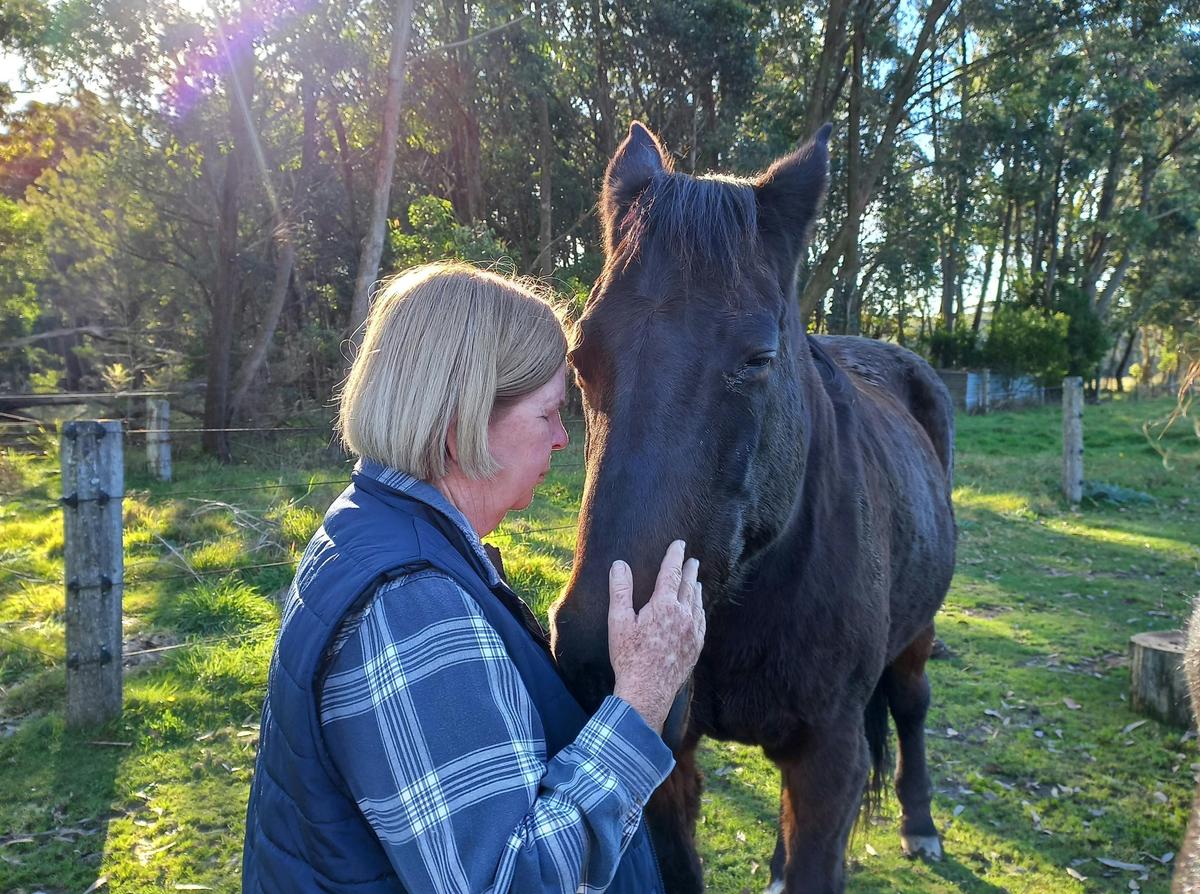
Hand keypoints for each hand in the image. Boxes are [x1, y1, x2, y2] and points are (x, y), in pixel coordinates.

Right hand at [608, 540, 705, 733]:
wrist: (647, 691)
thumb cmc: (629, 656)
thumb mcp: (618, 621)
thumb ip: (620, 590)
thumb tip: (619, 564)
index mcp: (664, 605)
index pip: (671, 572)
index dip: (675, 556)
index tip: (679, 544)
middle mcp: (683, 615)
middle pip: (689, 586)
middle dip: (689, 570)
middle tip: (692, 559)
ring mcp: (693, 632)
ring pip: (697, 603)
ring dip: (696, 589)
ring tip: (696, 581)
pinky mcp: (696, 647)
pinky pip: (702, 622)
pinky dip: (700, 610)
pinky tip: (698, 610)